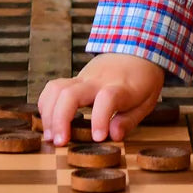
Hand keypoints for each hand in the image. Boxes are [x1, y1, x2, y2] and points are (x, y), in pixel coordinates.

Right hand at [37, 53, 166, 145]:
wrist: (137, 50)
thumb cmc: (142, 80)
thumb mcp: (147, 101)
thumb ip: (129, 120)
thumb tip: (113, 136)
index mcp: (122, 87)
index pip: (107, 98)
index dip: (100, 118)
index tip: (97, 138)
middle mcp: (99, 81)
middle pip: (71, 93)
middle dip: (60, 119)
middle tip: (61, 142)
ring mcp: (84, 77)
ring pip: (56, 89)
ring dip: (48, 115)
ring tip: (52, 136)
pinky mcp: (74, 79)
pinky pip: (53, 88)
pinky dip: (46, 105)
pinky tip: (50, 122)